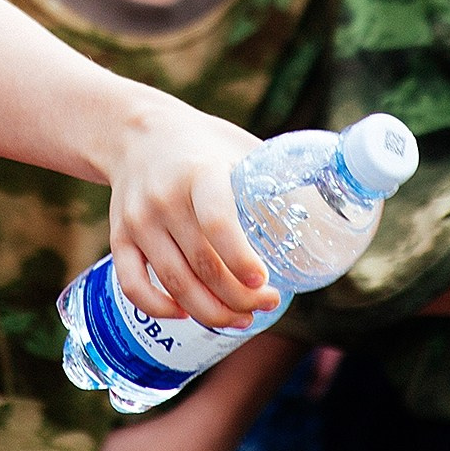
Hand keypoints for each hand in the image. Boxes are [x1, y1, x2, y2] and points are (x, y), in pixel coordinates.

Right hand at [103, 97, 274, 329]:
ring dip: (210, 311)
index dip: (241, 259)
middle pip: (202, 265)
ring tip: (240, 317)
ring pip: (174, 283)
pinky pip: (133, 284)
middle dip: (239, 297)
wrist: (135, 132)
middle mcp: (164, 198)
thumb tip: (330, 205)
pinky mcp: (119, 236)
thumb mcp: (240, 146)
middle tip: (267, 304)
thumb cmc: (202, 142)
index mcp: (200, 172)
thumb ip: (275, 176)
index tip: (265, 282)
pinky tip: (184, 313)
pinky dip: (158, 307)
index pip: (217, 223)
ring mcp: (138, 220)